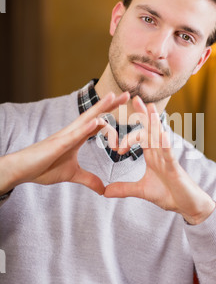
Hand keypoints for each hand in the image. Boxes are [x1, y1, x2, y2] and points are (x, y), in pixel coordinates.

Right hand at [0, 91, 129, 195]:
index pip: (97, 122)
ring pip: (85, 119)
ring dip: (100, 108)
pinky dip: (86, 127)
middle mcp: (72, 132)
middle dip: (110, 104)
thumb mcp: (71, 175)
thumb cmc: (42, 168)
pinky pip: (74, 134)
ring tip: (113, 97)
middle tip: (127, 94)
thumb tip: (102, 189)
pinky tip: (97, 121)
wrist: (22, 170)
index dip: (111, 114)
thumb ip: (88, 179)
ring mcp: (65, 136)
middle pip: (94, 114)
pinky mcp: (58, 143)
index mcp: (77, 137)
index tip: (126, 108)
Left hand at [104, 96, 215, 224]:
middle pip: (151, 129)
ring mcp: (168, 159)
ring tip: (150, 108)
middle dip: (143, 114)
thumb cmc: (169, 194)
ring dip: (155, 123)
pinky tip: (162, 135)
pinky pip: (170, 155)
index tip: (116, 141)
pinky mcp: (175, 169)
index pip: (141, 137)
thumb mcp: (142, 191)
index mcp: (152, 156)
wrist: (187, 206)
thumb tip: (105, 192)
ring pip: (160, 137)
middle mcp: (160, 153)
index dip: (128, 134)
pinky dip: (166, 145)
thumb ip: (124, 189)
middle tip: (134, 97)